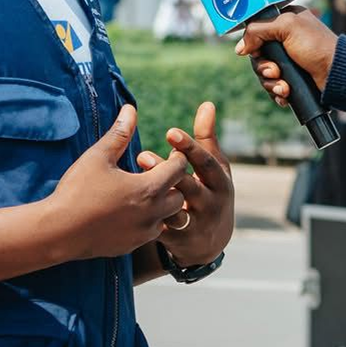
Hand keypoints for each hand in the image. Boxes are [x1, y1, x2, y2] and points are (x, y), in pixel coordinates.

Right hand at [45, 105, 188, 261]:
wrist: (57, 232)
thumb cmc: (77, 191)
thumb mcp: (98, 156)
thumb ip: (119, 133)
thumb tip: (130, 109)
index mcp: (148, 189)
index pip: (180, 169)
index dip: (177, 158)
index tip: (169, 154)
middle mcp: (152, 213)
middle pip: (180, 196)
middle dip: (173, 184)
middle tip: (155, 174)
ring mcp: (143, 233)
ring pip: (168, 218)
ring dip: (161, 205)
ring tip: (142, 194)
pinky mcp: (131, 246)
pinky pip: (151, 233)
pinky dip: (147, 222)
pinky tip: (128, 213)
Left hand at [137, 102, 233, 266]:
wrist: (210, 242)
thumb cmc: (210, 191)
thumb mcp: (213, 167)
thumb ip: (206, 138)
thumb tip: (207, 103)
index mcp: (220, 181)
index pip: (206, 162)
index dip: (189, 147)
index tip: (170, 132)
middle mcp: (211, 203)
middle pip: (190, 187)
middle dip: (167, 172)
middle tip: (141, 155)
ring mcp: (196, 224)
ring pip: (175, 211)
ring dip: (153, 198)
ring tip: (130, 183)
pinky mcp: (179, 241)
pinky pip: (161, 230)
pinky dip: (145, 218)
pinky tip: (125, 208)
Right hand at [235, 6, 338, 105]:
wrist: (337, 74)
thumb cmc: (317, 46)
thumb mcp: (287, 27)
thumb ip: (258, 30)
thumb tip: (239, 48)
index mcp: (284, 22)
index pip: (257, 32)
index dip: (253, 44)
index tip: (256, 51)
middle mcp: (285, 41)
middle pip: (257, 56)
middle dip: (264, 68)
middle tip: (275, 71)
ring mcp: (288, 62)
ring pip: (264, 74)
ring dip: (271, 83)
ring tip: (284, 87)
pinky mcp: (292, 79)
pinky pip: (273, 87)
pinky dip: (277, 92)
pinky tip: (285, 94)